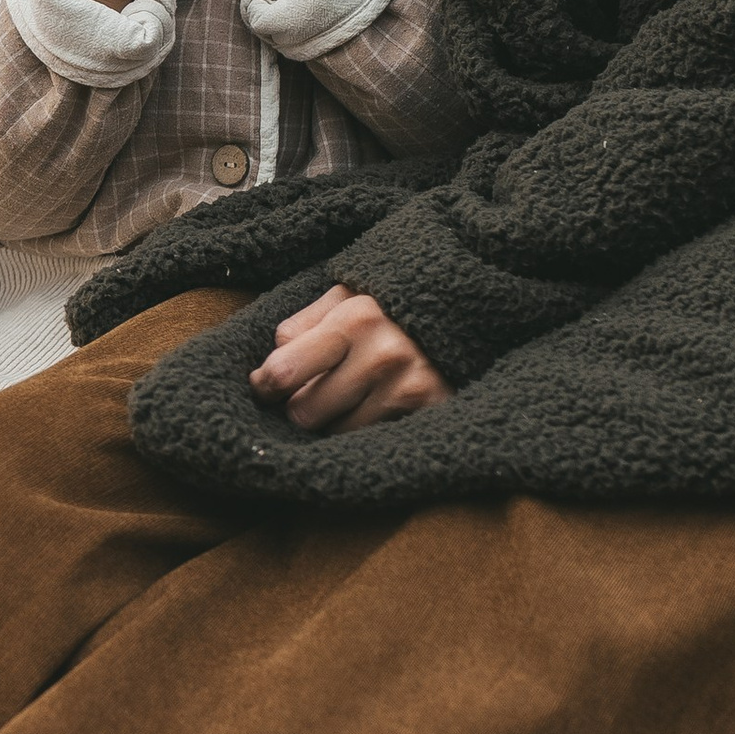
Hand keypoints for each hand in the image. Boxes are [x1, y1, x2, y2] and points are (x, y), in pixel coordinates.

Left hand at [249, 282, 449, 431]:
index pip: (284, 372)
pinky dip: (366, 427)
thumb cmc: (393, 303)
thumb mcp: (348, 294)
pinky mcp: (429, 412)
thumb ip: (304, 323)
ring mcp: (408, 388)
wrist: (470, 308)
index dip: (265, 385)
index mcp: (354, 318)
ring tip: (355, 394)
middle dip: (301, 406)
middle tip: (314, 391)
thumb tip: (268, 366)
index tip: (265, 387)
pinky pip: (371, 439)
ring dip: (335, 420)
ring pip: (336, 432)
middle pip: (305, 413)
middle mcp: (382, 355)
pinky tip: (379, 404)